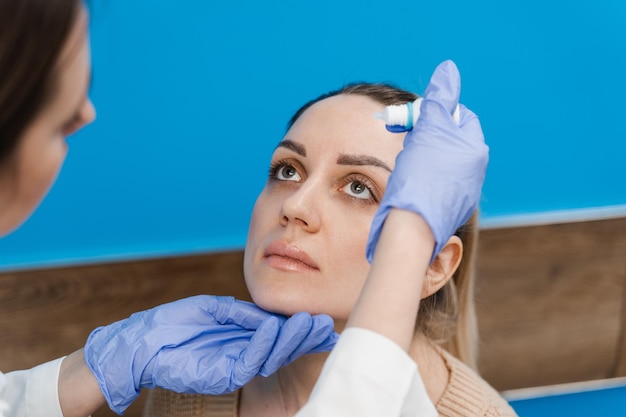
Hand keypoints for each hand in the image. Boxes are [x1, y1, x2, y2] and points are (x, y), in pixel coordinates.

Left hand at [84, 295, 336, 413]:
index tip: (321, 321)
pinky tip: (273, 328)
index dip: (300, 330)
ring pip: (270, 357)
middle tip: (325, 324)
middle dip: (303, 337)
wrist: (143, 343)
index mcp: (243, 339)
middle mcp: (244, 355)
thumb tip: (271, 316)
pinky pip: (249, 362)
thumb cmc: (175, 324)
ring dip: (290, 340)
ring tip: (308, 324)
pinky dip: (263, 345)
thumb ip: (243, 314)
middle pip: (281, 348)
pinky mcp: (223, 375)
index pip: (278, 335)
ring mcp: (234, 366)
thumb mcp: (215, 309)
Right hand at [366, 60, 487, 261]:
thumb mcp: (429, 129)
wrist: (411, 228)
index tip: (416, 120)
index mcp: (475, 150)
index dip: (436, 114)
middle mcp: (474, 173)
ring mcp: (462, 193)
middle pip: (448, 140)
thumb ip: (438, 99)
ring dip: (420, 159)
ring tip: (407, 169)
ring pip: (438, 163)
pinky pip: (433, 185)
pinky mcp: (447, 210)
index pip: (460, 117)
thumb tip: (449, 70)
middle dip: (426, 137)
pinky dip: (420, 181)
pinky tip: (408, 188)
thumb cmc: (420, 177)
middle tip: (407, 142)